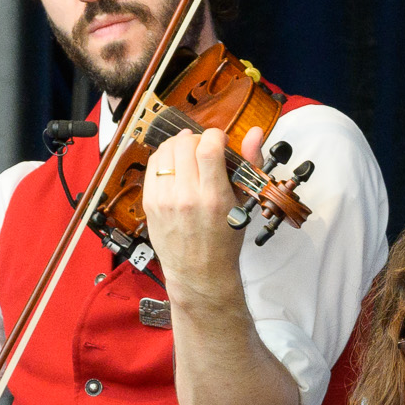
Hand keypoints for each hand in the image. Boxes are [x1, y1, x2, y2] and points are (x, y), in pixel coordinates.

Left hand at [138, 125, 242, 298]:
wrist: (199, 271)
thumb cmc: (223, 240)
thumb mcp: (242, 203)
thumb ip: (249, 164)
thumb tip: (254, 133)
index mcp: (214, 198)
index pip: (208, 148)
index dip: (214, 136)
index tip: (219, 141)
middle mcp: (187, 197)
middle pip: (185, 145)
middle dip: (197, 139)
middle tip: (203, 149)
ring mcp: (165, 200)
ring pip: (166, 151)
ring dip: (179, 146)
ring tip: (188, 156)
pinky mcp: (150, 202)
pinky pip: (152, 165)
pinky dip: (164, 158)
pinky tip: (174, 166)